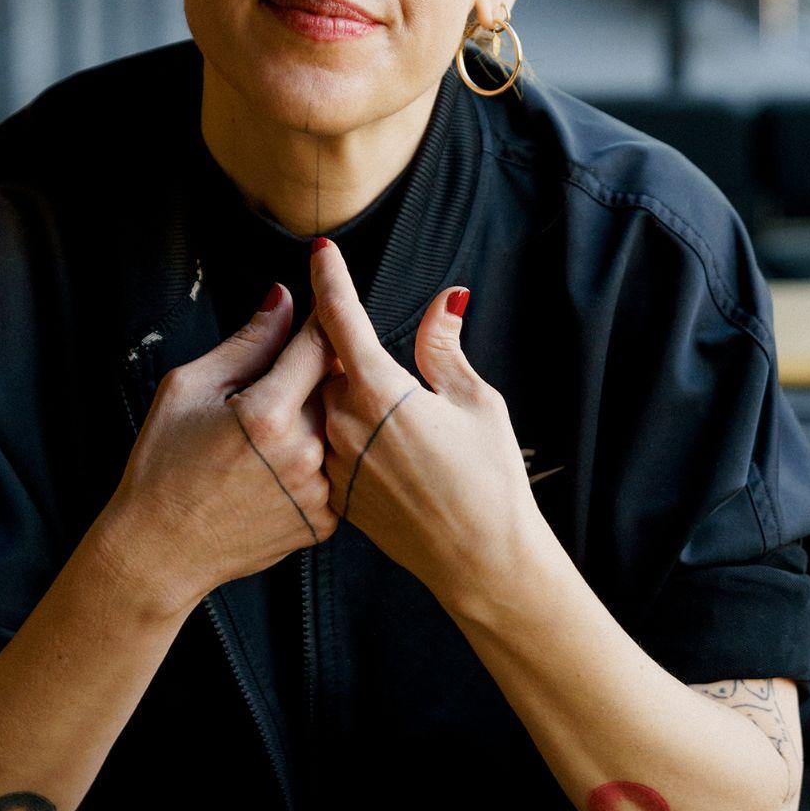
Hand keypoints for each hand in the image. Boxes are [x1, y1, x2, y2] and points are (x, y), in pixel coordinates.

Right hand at [109, 284, 339, 609]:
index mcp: (268, 414)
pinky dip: (317, 461)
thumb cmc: (164, 468)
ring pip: (338, 430)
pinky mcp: (324, 521)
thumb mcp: (190, 388)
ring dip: (320, 418)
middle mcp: (303, 453)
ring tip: (270, 434)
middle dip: (316, 374)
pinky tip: (276, 468)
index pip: (319, 343)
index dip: (321, 319)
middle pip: (334, 386)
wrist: (160, 548)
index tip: (321, 306)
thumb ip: (247, 342)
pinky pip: (335, 471)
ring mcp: (318, 492)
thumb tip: (283, 301)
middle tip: (280, 383)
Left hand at [308, 238, 538, 599]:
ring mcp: (332, 460)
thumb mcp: (476, 401)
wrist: (480, 561)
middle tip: (383, 365)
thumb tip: (445, 300)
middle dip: (344, 348)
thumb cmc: (490, 479)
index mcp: (377, 390)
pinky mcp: (333, 492)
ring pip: (324, 403)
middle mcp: (341, 422)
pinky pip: (327, 443)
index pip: (339, 316)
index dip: (329, 276)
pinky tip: (385, 450)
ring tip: (394, 420)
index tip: (320, 249)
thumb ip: (444, 347)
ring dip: (343, 393)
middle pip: (327, 361)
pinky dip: (345, 432)